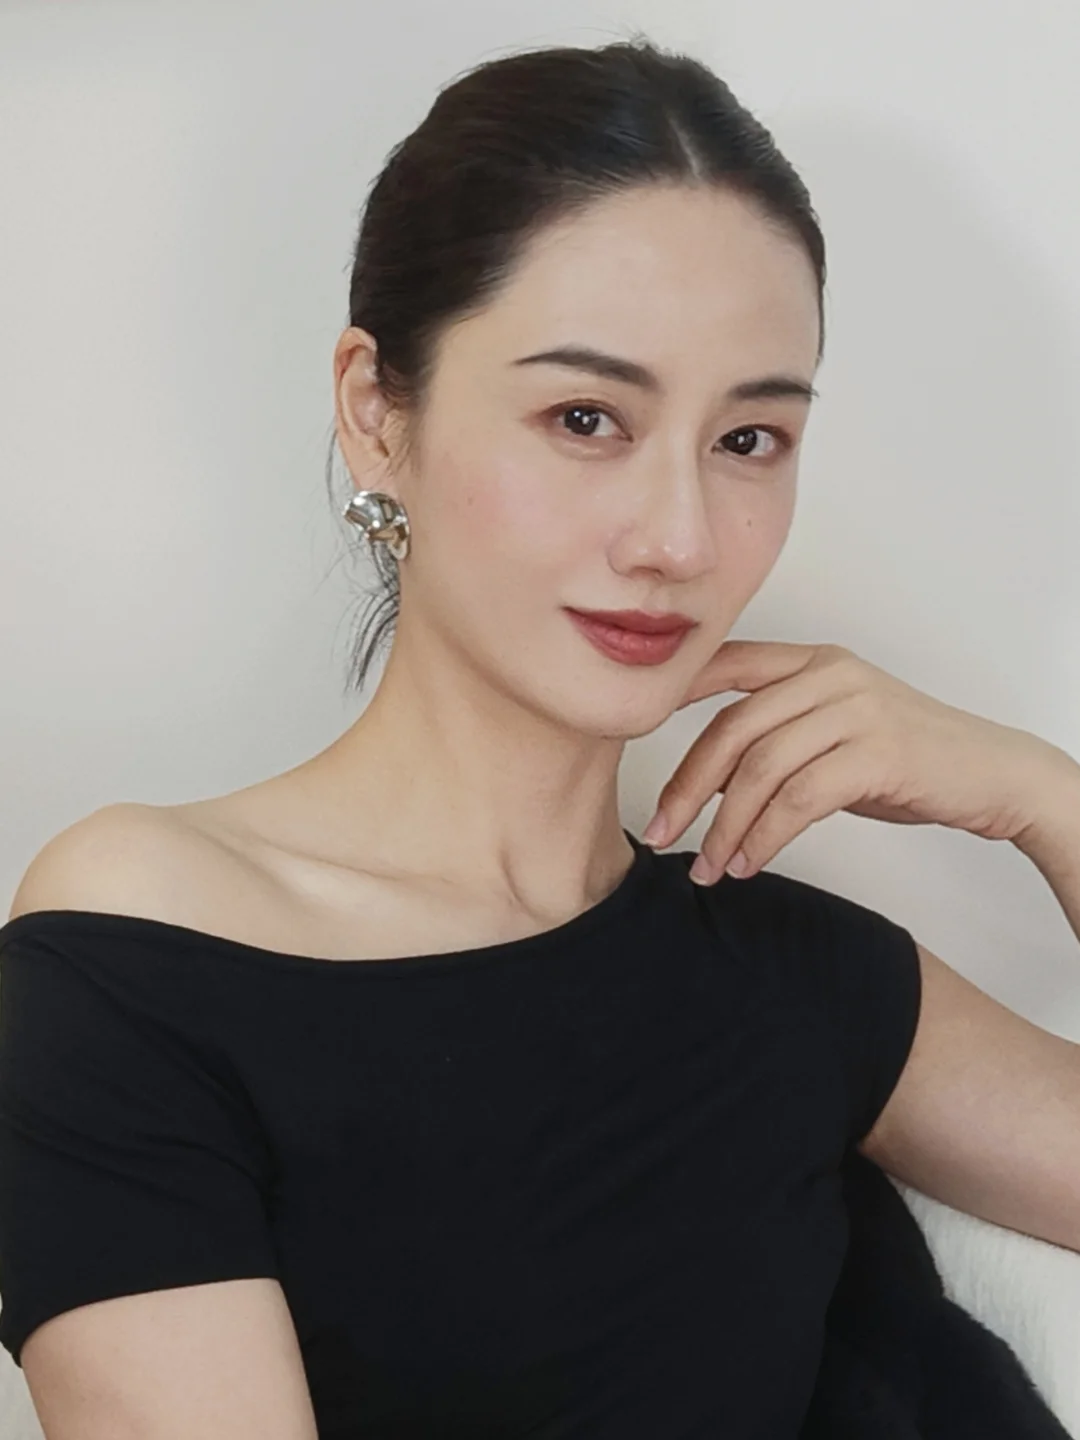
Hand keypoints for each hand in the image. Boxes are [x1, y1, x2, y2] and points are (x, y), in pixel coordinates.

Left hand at [642, 640, 1068, 884]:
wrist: (993, 774)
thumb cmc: (907, 760)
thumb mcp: (834, 735)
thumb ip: (776, 742)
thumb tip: (706, 784)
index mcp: (813, 660)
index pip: (726, 667)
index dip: (673, 699)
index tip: (630, 741)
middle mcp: (830, 674)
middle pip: (732, 728)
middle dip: (687, 787)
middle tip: (661, 833)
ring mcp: (855, 709)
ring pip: (761, 768)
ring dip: (725, 826)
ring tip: (708, 867)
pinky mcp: (878, 752)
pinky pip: (799, 799)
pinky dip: (766, 837)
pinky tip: (750, 863)